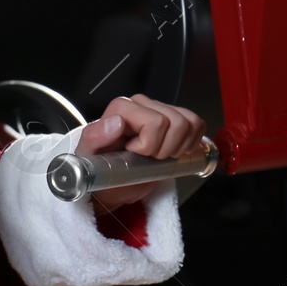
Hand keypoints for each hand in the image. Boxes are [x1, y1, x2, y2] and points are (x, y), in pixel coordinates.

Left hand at [76, 94, 205, 210]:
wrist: (110, 181)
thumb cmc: (99, 168)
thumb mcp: (89, 157)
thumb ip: (95, 137)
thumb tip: (116, 122)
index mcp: (122, 108)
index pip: (156, 122)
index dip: (150, 146)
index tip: (134, 154)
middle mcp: (142, 104)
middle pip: (176, 122)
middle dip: (164, 149)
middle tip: (147, 158)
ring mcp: (160, 110)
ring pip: (190, 121)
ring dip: (179, 146)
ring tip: (160, 155)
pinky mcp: (174, 120)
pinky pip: (197, 123)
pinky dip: (192, 142)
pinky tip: (175, 151)